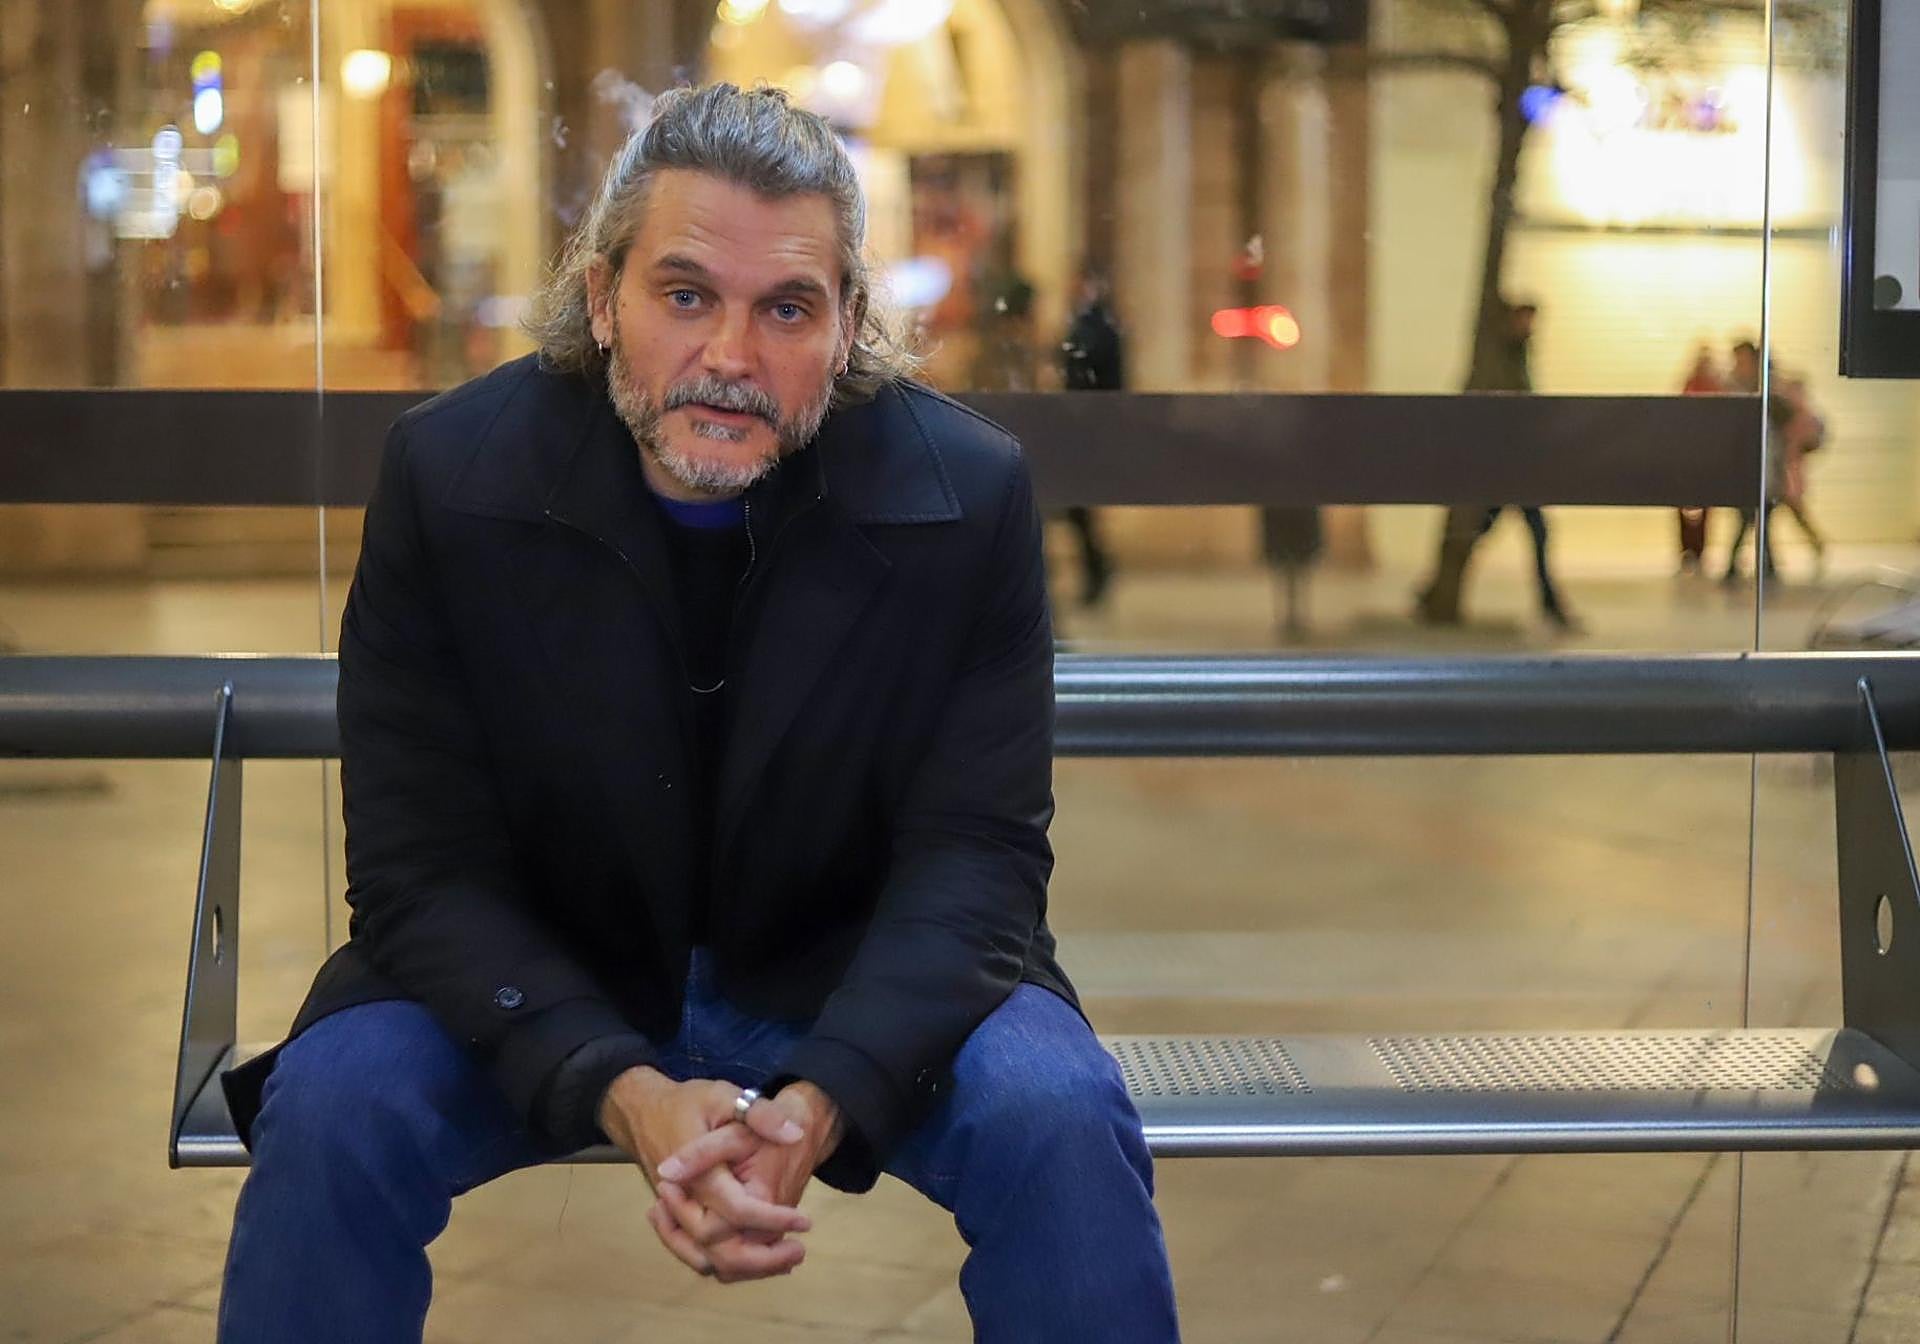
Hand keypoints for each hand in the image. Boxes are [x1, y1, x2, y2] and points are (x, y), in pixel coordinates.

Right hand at [598, 1067, 812, 1279]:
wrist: (644, 1111)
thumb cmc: (686, 1103)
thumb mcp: (724, 1095)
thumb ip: (759, 1113)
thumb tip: (795, 1135)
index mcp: (699, 1174)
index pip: (737, 1211)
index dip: (773, 1219)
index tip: (804, 1221)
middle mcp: (685, 1201)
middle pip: (718, 1249)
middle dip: (761, 1260)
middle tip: (799, 1252)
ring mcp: (677, 1214)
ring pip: (706, 1259)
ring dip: (745, 1268)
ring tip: (784, 1261)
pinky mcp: (677, 1219)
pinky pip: (697, 1253)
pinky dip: (724, 1263)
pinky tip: (755, 1260)